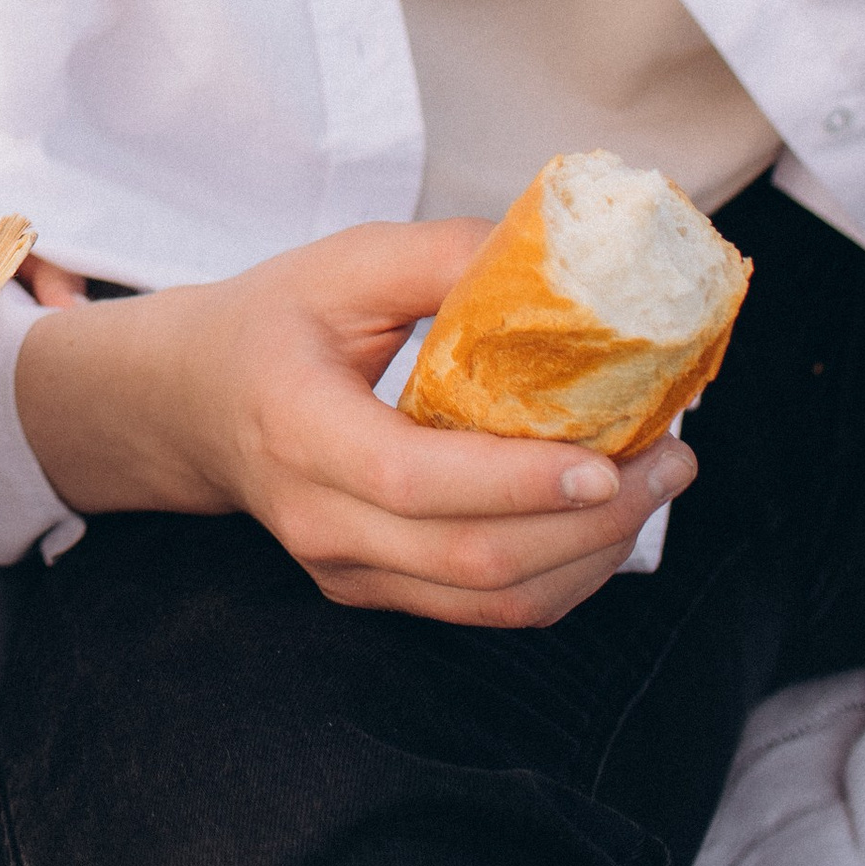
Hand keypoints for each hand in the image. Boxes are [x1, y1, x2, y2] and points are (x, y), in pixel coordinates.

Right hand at [14, 216, 697, 629]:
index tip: (608, 455)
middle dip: (594, 523)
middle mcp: (319, 520)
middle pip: (473, 559)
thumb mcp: (341, 263)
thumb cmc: (273, 320)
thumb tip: (559, 258)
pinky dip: (562, 574)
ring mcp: (345, 570)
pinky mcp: (374, 592)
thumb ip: (442, 256)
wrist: (193, 401)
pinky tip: (605, 518)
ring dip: (594, 555)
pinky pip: (483, 609)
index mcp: (298, 428)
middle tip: (671, 460)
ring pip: (491, 600)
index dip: (518, 481)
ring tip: (658, 484)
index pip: (415, 481)